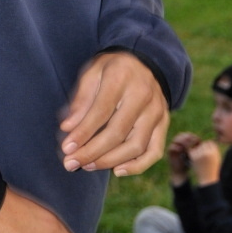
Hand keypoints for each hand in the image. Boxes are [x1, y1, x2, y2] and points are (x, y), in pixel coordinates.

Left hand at [59, 52, 168, 176]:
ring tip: (88, 165)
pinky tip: (117, 170)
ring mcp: (157, 110)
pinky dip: (138, 166)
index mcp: (122, 77)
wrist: (143, 62)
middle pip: (118, 132)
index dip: (83, 132)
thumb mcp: (92, 73)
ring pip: (136, 145)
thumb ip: (81, 100)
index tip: (67, 148)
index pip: (101, 111)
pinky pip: (154, 151)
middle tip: (71, 163)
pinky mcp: (164, 123)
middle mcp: (143, 94)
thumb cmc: (112, 69)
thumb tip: (67, 128)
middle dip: (92, 152)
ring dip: (110, 160)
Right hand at [167, 131, 200, 183]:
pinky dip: (176, 147)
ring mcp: (173, 147)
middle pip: (181, 135)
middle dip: (186, 137)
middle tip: (192, 139)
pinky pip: (171, 147)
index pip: (187, 135)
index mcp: (184, 142)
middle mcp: (178, 143)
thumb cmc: (189, 163)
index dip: (191, 136)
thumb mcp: (195, 155)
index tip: (197, 138)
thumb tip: (208, 143)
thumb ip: (198, 149)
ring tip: (186, 143)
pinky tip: (181, 149)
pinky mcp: (170, 152)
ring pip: (175, 139)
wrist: (181, 172)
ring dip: (181, 140)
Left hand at [188, 139, 220, 185]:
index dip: (208, 148)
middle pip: (203, 144)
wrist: (207, 179)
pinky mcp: (193, 157)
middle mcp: (207, 152)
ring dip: (197, 150)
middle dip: (202, 149)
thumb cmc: (213, 169)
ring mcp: (200, 154)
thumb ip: (213, 149)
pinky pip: (191, 150)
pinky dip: (192, 153)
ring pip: (197, 146)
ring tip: (200, 159)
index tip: (208, 154)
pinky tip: (195, 159)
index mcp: (214, 152)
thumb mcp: (216, 158)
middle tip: (203, 157)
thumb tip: (208, 141)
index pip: (210, 143)